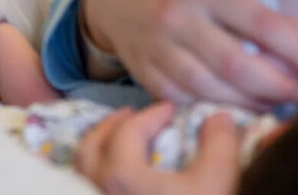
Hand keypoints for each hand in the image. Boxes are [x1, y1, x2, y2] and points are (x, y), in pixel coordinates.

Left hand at [75, 103, 239, 194]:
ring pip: (81, 172)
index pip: (130, 130)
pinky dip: (90, 178)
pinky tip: (110, 182)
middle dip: (113, 127)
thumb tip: (220, 117)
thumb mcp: (217, 188)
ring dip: (97, 151)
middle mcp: (96, 189)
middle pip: (91, 148)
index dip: (152, 115)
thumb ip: (219, 149)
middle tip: (132, 117)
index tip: (169, 110)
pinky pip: (77, 188)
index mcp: (122, 177)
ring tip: (116, 145)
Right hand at [81, 0, 297, 108]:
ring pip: (213, 90)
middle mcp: (176, 16)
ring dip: (254, 103)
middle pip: (238, 65)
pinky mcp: (143, 73)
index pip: (260, 23)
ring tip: (277, 101)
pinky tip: (237, 106)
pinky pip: (186, 101)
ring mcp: (156, 47)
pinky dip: (216, 108)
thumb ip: (257, 11)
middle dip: (280, 85)